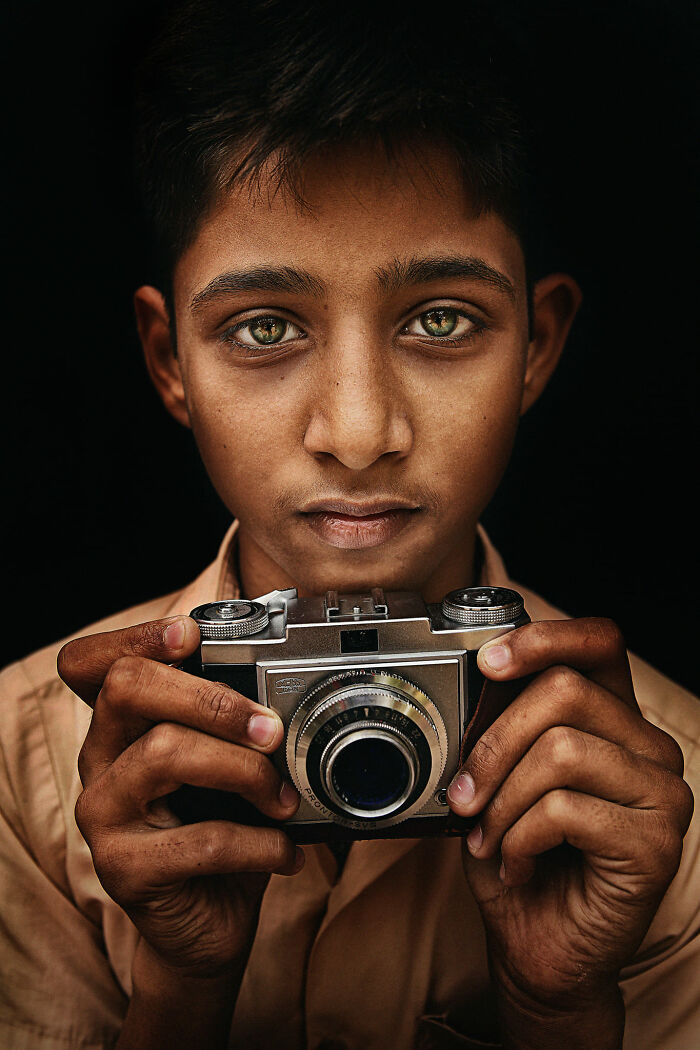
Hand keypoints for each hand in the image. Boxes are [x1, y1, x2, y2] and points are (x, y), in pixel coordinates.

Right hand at [58, 616, 302, 983]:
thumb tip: (286, 699)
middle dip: (210, 697)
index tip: (192, 633)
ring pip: (165, 752)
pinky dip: (260, 843)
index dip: (134, 636)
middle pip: (128, 688)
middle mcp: (99, 760)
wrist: (206, 926)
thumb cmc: (219, 830)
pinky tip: (285, 852)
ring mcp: (103, 814)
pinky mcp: (124, 869)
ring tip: (283, 800)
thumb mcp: (225, 769)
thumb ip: (234, 728)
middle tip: (269, 729)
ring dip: (244, 770)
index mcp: (120, 727)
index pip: (91, 663)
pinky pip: (201, 839)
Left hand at [446, 618, 692, 1043]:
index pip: (600, 641)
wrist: (541, 949)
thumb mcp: (498, 780)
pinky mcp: (657, 844)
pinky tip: (517, 864)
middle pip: (565, 692)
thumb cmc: (519, 857)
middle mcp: (649, 747)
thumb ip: (499, 728)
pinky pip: (566, 810)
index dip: (544, 638)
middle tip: (464, 796)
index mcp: (614, 719)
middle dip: (494, 744)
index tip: (487, 662)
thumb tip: (473, 683)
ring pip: (562, 751)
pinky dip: (519, 839)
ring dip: (502, 800)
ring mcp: (662, 794)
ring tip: (489, 838)